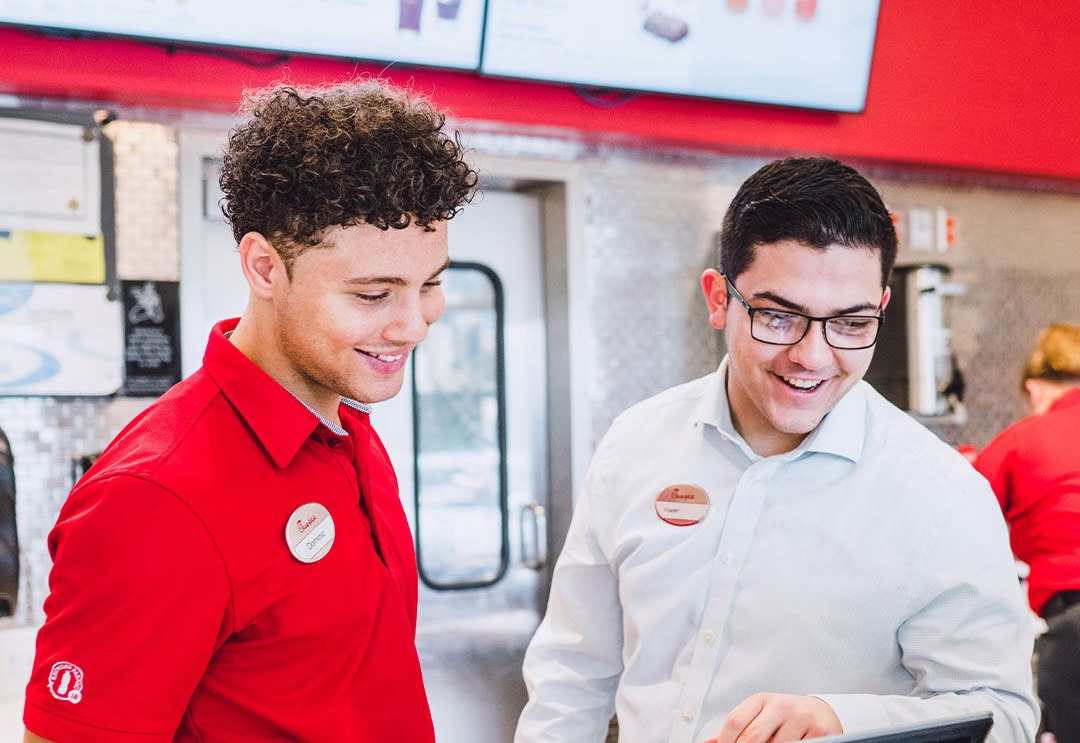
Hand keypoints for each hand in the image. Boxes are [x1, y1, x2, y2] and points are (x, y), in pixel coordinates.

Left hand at [705, 693, 841, 742]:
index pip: (734, 721)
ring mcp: (802, 718)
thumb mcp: (760, 715)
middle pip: (752, 737)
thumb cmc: (784, 716)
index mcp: (761, 699)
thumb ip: (737, 728)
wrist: (821, 712)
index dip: (725, 741)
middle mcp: (781, 705)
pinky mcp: (821, 732)